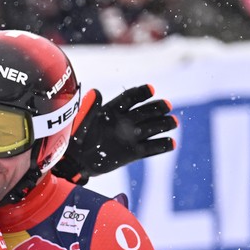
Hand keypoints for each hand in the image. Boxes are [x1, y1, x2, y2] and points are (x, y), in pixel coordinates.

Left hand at [52, 85, 177, 184]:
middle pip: (144, 112)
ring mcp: (130, 137)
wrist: (75, 160)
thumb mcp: (80, 120)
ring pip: (150, 128)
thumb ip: (89, 107)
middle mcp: (124, 121)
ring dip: (163, 124)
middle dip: (157, 108)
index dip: (141, 93)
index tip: (151, 90)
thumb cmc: (75, 137)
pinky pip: (149, 149)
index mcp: (112, 110)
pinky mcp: (133, 153)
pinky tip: (171, 143)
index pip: (129, 98)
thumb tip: (96, 92)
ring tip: (173, 123)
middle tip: (167, 106)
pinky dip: (161, 146)